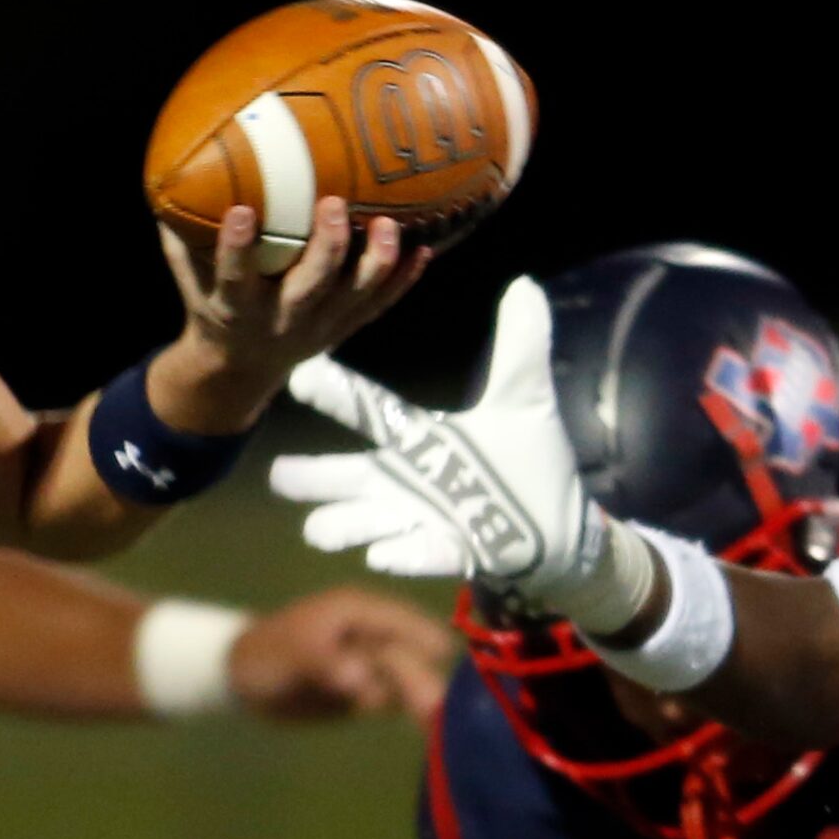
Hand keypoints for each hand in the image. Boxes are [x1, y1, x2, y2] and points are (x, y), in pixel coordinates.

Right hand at [150, 197, 428, 433]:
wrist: (241, 368)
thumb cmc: (212, 307)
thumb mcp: (189, 281)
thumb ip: (180, 240)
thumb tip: (169, 178)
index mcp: (238, 308)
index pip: (236, 277)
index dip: (237, 247)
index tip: (241, 210)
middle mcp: (282, 320)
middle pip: (311, 286)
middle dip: (327, 247)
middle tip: (334, 203)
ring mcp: (320, 327)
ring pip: (355, 297)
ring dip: (376, 263)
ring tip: (390, 225)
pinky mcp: (345, 328)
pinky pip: (379, 307)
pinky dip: (402, 282)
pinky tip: (422, 251)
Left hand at [227, 585, 455, 722]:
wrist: (241, 681)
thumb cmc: (265, 654)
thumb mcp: (291, 654)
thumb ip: (326, 663)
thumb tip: (361, 678)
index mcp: (360, 611)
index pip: (405, 623)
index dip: (427, 643)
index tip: (447, 669)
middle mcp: (376, 634)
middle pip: (413, 656)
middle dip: (425, 680)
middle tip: (435, 712)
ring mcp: (376, 663)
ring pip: (412, 681)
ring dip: (424, 700)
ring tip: (434, 724)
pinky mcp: (372, 691)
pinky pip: (400, 700)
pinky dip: (413, 713)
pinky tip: (430, 730)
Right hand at [268, 276, 623, 617]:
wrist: (558, 529)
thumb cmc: (526, 462)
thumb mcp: (524, 399)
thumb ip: (521, 345)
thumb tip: (525, 283)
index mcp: (418, 437)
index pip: (370, 410)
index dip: (338, 393)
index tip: (300, 373)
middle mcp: (406, 480)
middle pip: (345, 478)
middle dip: (313, 479)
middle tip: (280, 475)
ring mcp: (420, 522)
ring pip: (364, 524)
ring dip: (341, 525)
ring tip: (318, 527)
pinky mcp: (447, 554)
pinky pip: (413, 556)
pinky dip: (400, 553)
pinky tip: (383, 553)